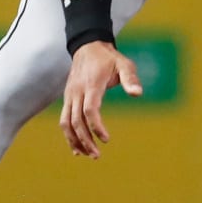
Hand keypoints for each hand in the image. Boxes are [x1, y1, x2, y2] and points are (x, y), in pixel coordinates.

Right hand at [59, 41, 141, 157]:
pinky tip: (77, 148)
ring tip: (88, 154)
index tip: (106, 139)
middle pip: (76, 121)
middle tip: (97, 155)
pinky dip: (68, 135)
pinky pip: (64, 119)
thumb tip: (137, 94)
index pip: (90, 110)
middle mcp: (77, 91)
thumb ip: (131, 79)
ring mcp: (70, 95)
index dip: (96, 126)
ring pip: (66, 123)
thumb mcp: (124, 64)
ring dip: (75, 141)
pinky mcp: (67, 98)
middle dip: (85, 140)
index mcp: (92, 84)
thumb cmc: (109, 59)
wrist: (88, 47)